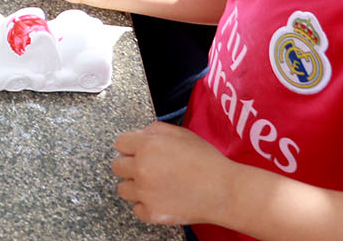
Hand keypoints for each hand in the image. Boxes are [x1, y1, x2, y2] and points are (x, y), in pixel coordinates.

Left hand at [111, 122, 232, 225]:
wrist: (225, 191)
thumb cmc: (207, 162)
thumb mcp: (181, 133)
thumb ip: (154, 130)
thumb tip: (139, 135)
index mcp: (147, 145)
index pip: (119, 143)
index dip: (130, 147)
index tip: (136, 151)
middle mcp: (142, 168)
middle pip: (117, 167)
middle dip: (130, 166)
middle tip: (146, 169)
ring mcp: (145, 192)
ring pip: (123, 189)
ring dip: (135, 187)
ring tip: (154, 185)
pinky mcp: (152, 213)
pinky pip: (136, 209)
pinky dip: (146, 206)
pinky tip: (160, 199)